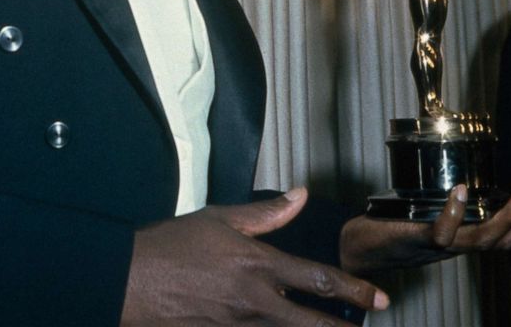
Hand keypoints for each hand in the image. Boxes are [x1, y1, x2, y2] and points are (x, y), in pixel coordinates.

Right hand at [121, 188, 389, 324]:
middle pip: (313, 325)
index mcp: (257, 265)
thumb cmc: (172, 244)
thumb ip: (264, 213)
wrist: (131, 281)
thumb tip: (300, 195)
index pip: (318, 280)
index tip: (379, 299)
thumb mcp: (218, 218)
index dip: (354, 291)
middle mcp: (255, 302)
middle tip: (369, 323)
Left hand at [340, 181, 510, 274]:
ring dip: (506, 217)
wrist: (356, 249)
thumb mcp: (428, 217)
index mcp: (462, 241)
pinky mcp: (414, 239)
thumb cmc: (390, 230)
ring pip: (482, 239)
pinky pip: (440, 232)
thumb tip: (470, 186)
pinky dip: (453, 213)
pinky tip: (463, 191)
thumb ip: (449, 211)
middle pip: (504, 240)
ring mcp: (437, 246)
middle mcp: (456, 247)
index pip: (507, 236)